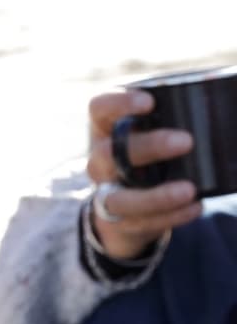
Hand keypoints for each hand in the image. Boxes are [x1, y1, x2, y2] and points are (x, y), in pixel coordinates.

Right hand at [85, 89, 198, 260]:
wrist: (124, 207)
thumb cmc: (148, 157)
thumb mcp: (154, 133)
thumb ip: (180, 120)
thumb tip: (230, 102)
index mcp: (106, 130)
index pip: (99, 109)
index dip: (119, 104)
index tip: (150, 102)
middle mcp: (100, 160)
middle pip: (107, 152)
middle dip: (146, 147)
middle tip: (186, 141)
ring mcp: (106, 192)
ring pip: (119, 197)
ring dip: (155, 195)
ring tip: (189, 189)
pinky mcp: (120, 221)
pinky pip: (142, 222)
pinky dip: (170, 216)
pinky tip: (195, 206)